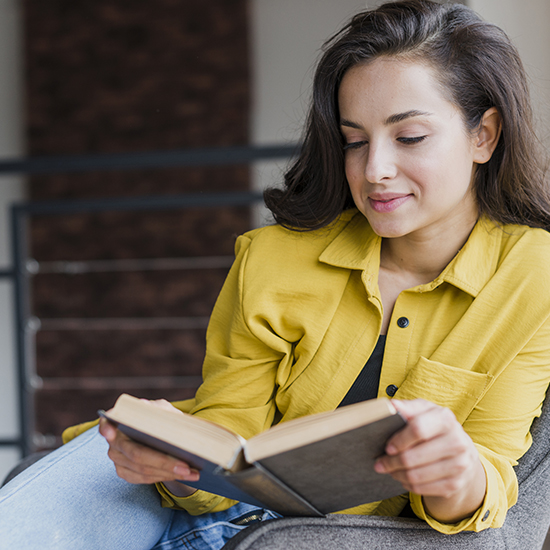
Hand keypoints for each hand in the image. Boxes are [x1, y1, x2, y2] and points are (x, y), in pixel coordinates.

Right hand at [99, 399, 199, 496]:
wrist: (164, 436)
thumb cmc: (162, 419)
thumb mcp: (163, 410)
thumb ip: (157, 409)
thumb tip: (145, 406)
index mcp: (120, 420)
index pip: (106, 422)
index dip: (106, 427)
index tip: (110, 432)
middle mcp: (115, 441)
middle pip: (136, 454)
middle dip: (164, 462)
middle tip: (187, 466)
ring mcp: (118, 459)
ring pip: (143, 470)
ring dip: (169, 472)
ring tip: (192, 472)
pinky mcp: (125, 472)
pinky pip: (145, 479)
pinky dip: (166, 477)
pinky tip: (184, 476)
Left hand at [373, 399, 485, 522]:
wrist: (461, 448)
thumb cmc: (434, 426)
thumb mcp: (423, 411)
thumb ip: (407, 408)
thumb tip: (391, 406)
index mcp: (446, 419)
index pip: (418, 430)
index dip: (399, 440)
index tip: (387, 448)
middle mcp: (457, 441)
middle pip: (413, 457)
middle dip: (392, 462)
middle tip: (380, 463)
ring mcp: (459, 464)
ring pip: (416, 476)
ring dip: (398, 474)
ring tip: (390, 470)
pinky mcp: (456, 483)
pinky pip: (423, 489)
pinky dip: (409, 485)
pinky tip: (404, 478)